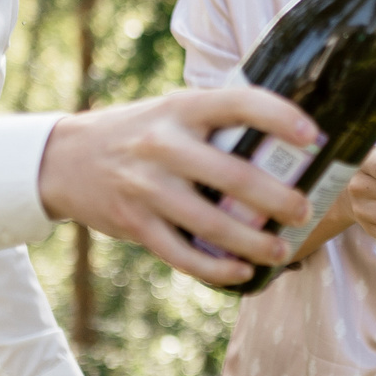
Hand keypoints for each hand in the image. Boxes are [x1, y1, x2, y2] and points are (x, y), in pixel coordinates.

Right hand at [38, 87, 318, 287]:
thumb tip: (287, 142)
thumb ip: (216, 122)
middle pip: (233, 176)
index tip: (313, 135)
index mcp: (181, 109)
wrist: (63, 160)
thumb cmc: (138, 133)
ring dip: (255, 243)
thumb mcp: (171, 111)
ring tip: (282, 250)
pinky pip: (184, 255)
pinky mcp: (135, 224)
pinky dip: (217, 269)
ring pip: (212, 224)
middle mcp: (163, 145)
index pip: (239, 103)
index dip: (279, 117)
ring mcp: (147, 188)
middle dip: (278, 199)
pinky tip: (242, 272)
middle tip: (305, 211)